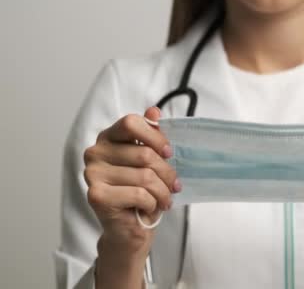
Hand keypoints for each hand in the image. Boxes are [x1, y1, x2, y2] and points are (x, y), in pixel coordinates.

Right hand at [83, 107, 178, 287]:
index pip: (132, 123)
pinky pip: (139, 194)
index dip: (155, 137)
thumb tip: (154, 111)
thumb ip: (150, 136)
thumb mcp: (151, 162)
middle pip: (144, 154)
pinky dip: (153, 204)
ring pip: (145, 177)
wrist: (129, 230)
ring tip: (163, 199)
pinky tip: (149, 208)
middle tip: (174, 185)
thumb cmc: (142, 193)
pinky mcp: (96, 195)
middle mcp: (95, 153)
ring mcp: (92, 174)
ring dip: (162, 192)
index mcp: (108, 138)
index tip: (168, 153)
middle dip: (167, 173)